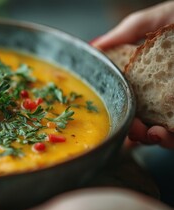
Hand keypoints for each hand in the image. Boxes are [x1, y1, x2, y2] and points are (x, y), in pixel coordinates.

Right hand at [91, 1, 173, 148]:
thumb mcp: (155, 20)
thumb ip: (124, 33)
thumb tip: (93, 46)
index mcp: (149, 75)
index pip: (128, 97)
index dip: (119, 109)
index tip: (114, 116)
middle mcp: (164, 93)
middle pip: (144, 119)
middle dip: (136, 131)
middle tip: (135, 130)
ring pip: (164, 131)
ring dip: (154, 138)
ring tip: (153, 134)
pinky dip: (171, 138)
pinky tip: (167, 133)